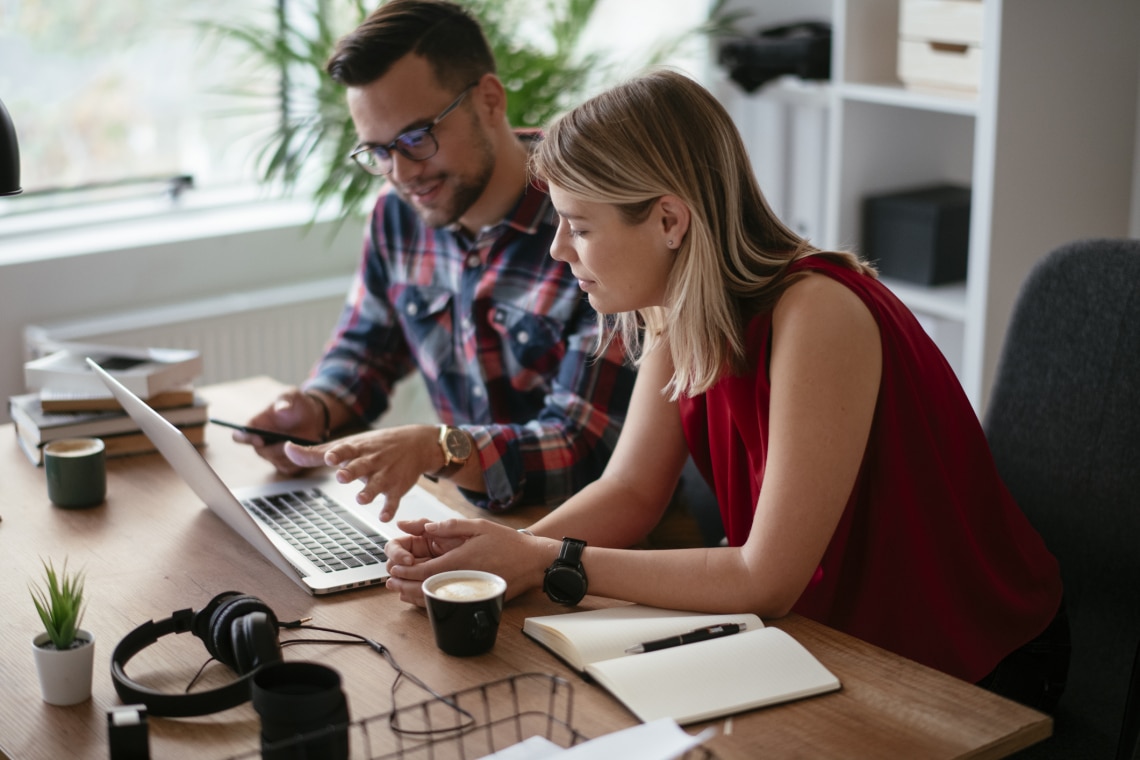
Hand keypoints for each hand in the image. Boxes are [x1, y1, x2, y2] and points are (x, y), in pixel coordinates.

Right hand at [234, 389, 327, 474]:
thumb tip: (280, 408)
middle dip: (277, 448)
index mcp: (255, 425)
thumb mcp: (292, 396)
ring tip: (303, 439)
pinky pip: (289, 467)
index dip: (245, 439)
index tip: (260, 439)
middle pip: (261, 452)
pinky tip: (306, 448)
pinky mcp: (285, 463)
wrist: (314, 416)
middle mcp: (260, 443)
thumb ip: (285, 399)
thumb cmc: (297, 404)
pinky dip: (299, 460)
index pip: (239, 436)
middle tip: (292, 440)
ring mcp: (272, 455)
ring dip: (290, 453)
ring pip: (277, 461)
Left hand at [284, 424, 441, 521]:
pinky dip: (390, 509)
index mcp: (357, 449)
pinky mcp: (397, 488)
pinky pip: (394, 500)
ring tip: (361, 499)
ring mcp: (385, 475)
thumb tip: (287, 449)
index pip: (345, 450)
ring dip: (369, 492)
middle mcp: (371, 461)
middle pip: (360, 466)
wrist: (416, 444)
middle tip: (342, 476)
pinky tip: (384, 516)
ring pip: (377, 485)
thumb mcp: (348, 445)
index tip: (330, 457)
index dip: (337, 454)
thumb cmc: (375, 445)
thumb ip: (315, 453)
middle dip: (351, 471)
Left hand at [385, 518, 550, 605]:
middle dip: (405, 585)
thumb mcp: (478, 526)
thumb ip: (450, 526)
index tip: (395, 567)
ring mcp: (468, 591)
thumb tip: (425, 527)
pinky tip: (423, 597)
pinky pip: (448, 603)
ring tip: (399, 591)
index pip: (425, 570)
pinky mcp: (474, 597)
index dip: (406, 570)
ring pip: (435, 599)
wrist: (532, 561)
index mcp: (460, 561)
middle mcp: (461, 579)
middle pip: (425, 588)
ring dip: (414, 596)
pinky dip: (431, 602)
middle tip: (390, 581)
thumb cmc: (507, 543)